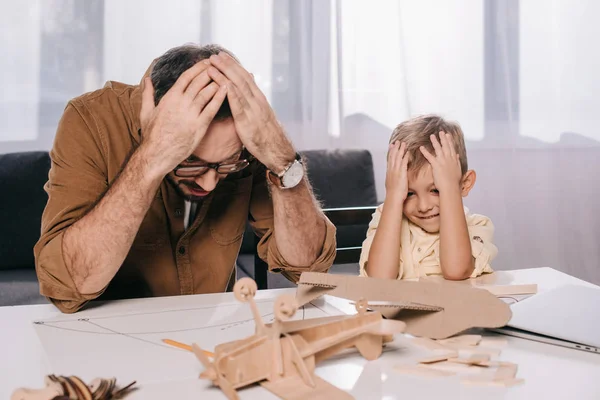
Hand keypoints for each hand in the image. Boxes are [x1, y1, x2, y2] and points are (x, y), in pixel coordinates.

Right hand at [139, 61, 227, 174]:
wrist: (157, 153)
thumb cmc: (152, 134)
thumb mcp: (146, 111)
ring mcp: (191, 114)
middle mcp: (181, 103)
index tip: (206, 62)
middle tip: (220, 64)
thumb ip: (147, 93)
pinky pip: (212, 109)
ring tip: (226, 75)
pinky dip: (220, 98)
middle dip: (210, 71)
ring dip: (217, 82)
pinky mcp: (199, 126)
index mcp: (170, 97)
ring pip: (206, 93)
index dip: (198, 68)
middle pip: (199, 82)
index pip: (187, 77)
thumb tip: (147, 79)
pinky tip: (227, 90)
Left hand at [206, 52, 294, 171]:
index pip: (245, 77)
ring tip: (212, 65)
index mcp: (259, 98)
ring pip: (238, 88)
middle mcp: (257, 100)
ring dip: (224, 75)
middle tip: (214, 55)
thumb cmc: (267, 134)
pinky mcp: (248, 121)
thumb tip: (249, 90)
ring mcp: (253, 110)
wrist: (277, 150)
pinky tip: (223, 85)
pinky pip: (238, 105)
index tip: (223, 56)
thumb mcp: (261, 115)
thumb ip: (254, 102)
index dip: (233, 65)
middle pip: (240, 78)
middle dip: (227, 65)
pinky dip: (231, 93)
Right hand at [385, 141, 409, 201]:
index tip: (391, 146)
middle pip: (393, 156)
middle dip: (395, 148)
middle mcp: (391, 170)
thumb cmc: (394, 193)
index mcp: (389, 172)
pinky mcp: (401, 173)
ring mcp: (396, 171)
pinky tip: (407, 152)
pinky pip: (403, 162)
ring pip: (397, 158)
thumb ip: (393, 178)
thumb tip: (394, 177)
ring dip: (400, 150)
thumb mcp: (392, 184)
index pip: (389, 159)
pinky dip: (405, 156)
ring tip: (403, 143)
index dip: (391, 152)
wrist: (393, 197)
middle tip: (397, 141)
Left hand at [419, 131, 461, 191]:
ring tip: (431, 136)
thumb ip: (457, 161)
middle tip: (441, 132)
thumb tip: (458, 155)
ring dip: (435, 141)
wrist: (451, 187)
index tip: (447, 135)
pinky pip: (429, 157)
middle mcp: (449, 159)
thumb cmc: (454, 181)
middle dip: (443, 138)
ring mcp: (443, 161)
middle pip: (446, 146)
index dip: (449, 141)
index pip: (452, 148)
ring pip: (438, 149)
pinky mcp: (436, 165)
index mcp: (454, 160)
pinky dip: (425, 152)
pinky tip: (421, 147)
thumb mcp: (458, 170)